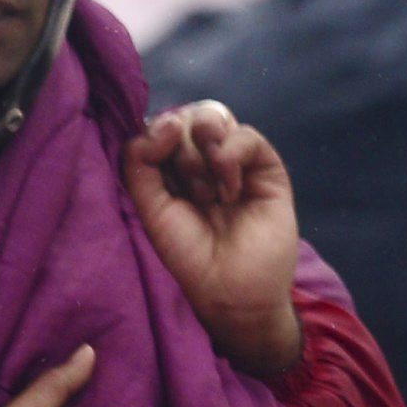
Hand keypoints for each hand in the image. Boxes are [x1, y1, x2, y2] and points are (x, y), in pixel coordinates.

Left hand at [127, 102, 302, 377]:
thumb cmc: (188, 256)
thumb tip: (167, 121)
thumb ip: (140, 160)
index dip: (155, 132)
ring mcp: (235, 162)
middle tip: (188, 184)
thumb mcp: (149, 208)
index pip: (160, 125)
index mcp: (171, 169)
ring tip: (208, 189)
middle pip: (185, 116)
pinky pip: (246, 136)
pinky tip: (230, 190)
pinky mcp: (266, 168)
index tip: (155, 152)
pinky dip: (232, 155)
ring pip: (212, 117)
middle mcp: (202, 160)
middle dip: (180, 144)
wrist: (231, 291)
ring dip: (203, 149)